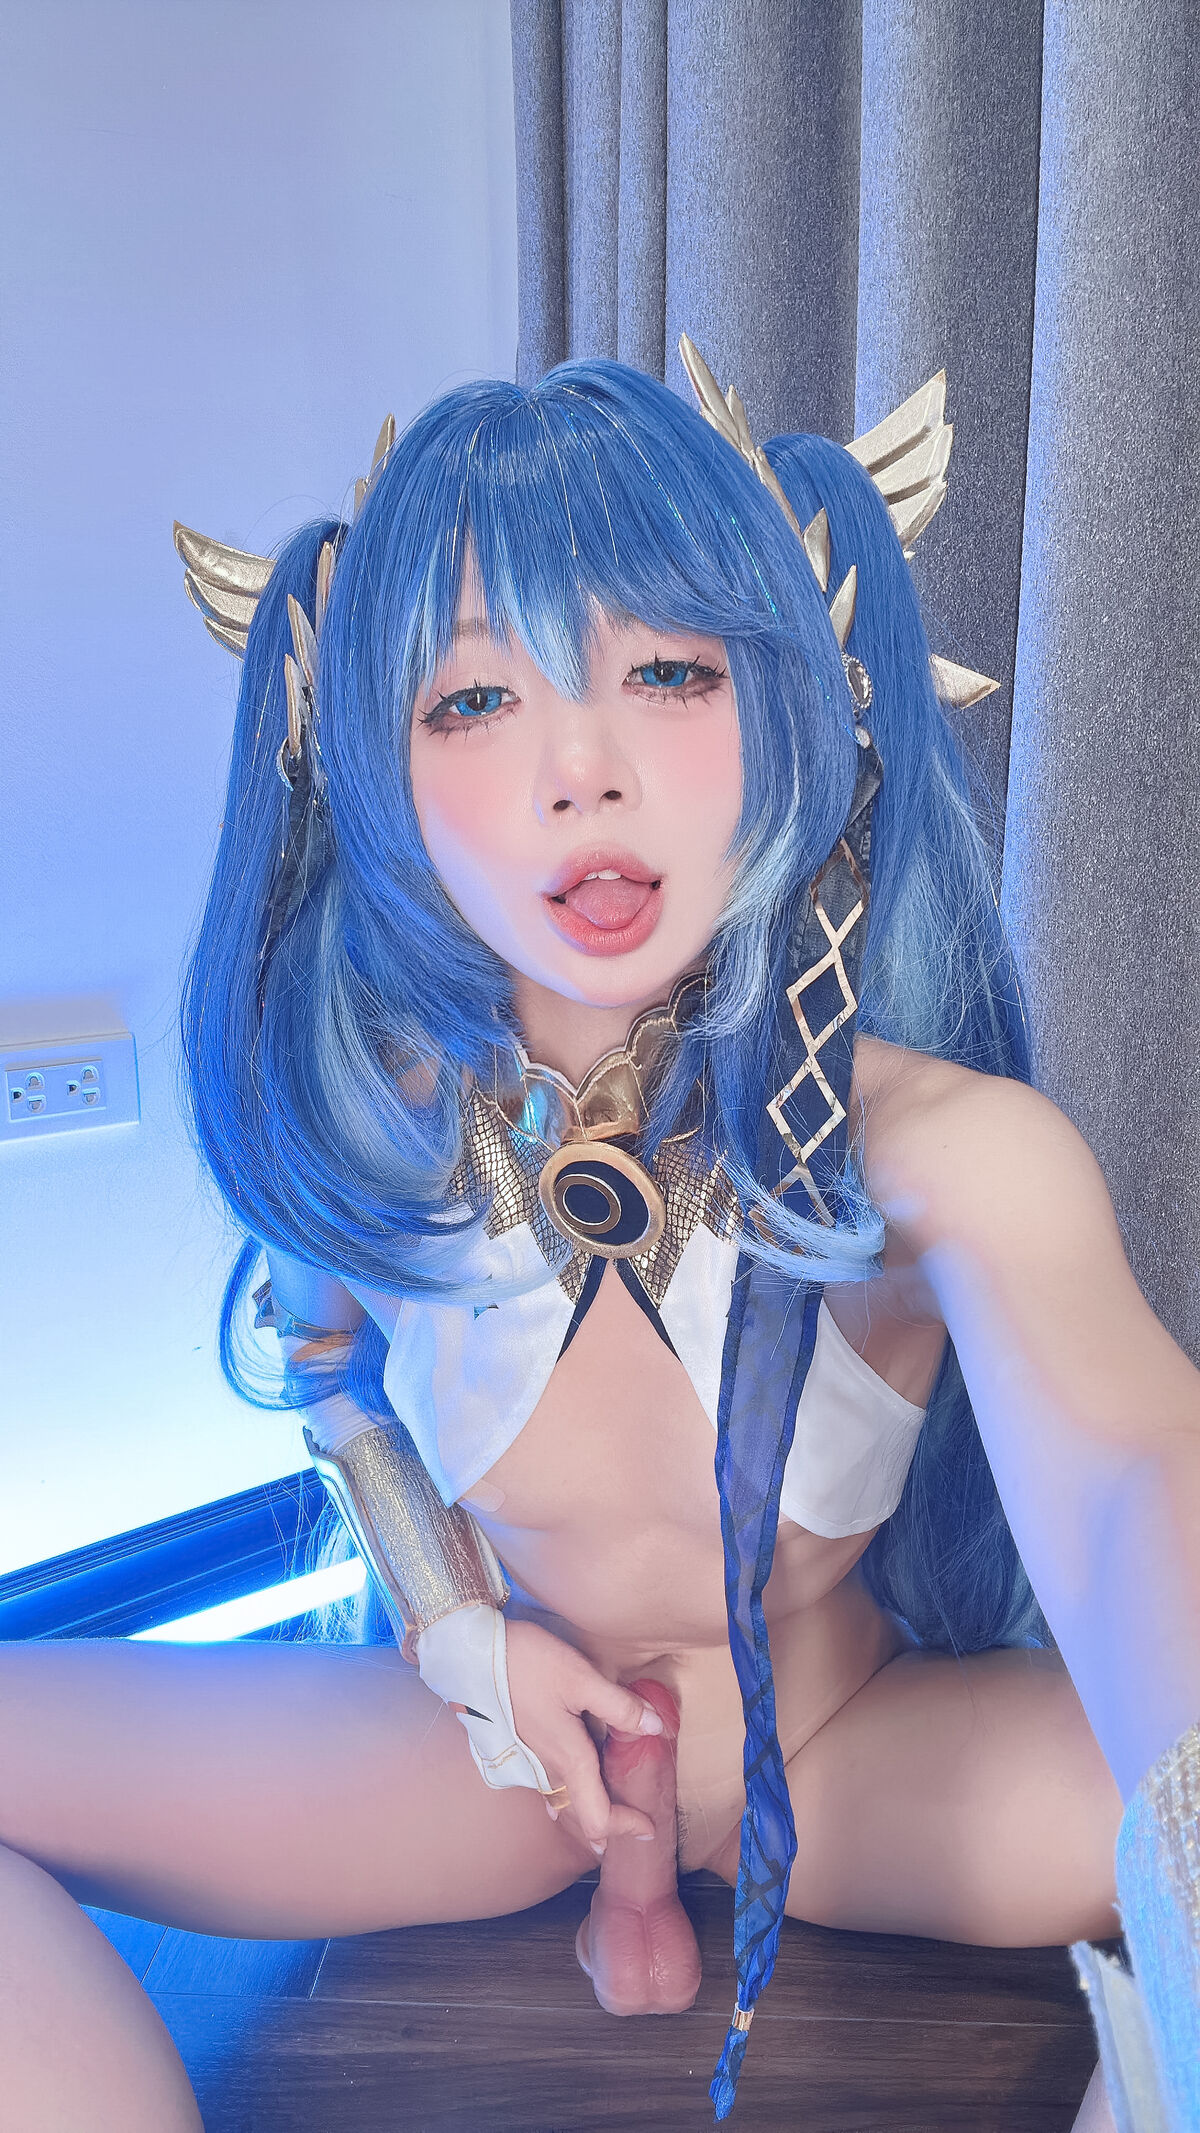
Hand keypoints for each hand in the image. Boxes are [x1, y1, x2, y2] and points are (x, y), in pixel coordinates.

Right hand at [504, 1619, 664, 1851]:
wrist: (473, 1655)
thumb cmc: (529, 1664)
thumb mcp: (582, 1678)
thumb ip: (620, 1706)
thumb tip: (657, 1728)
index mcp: (568, 1758)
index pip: (598, 1815)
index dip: (625, 1826)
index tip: (649, 1829)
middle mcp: (547, 1768)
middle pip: (580, 1813)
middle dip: (608, 1826)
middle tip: (634, 1828)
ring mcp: (528, 1760)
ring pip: (563, 1800)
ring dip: (587, 1810)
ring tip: (609, 1810)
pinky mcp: (517, 1747)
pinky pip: (548, 1784)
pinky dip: (568, 1795)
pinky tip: (567, 1786)